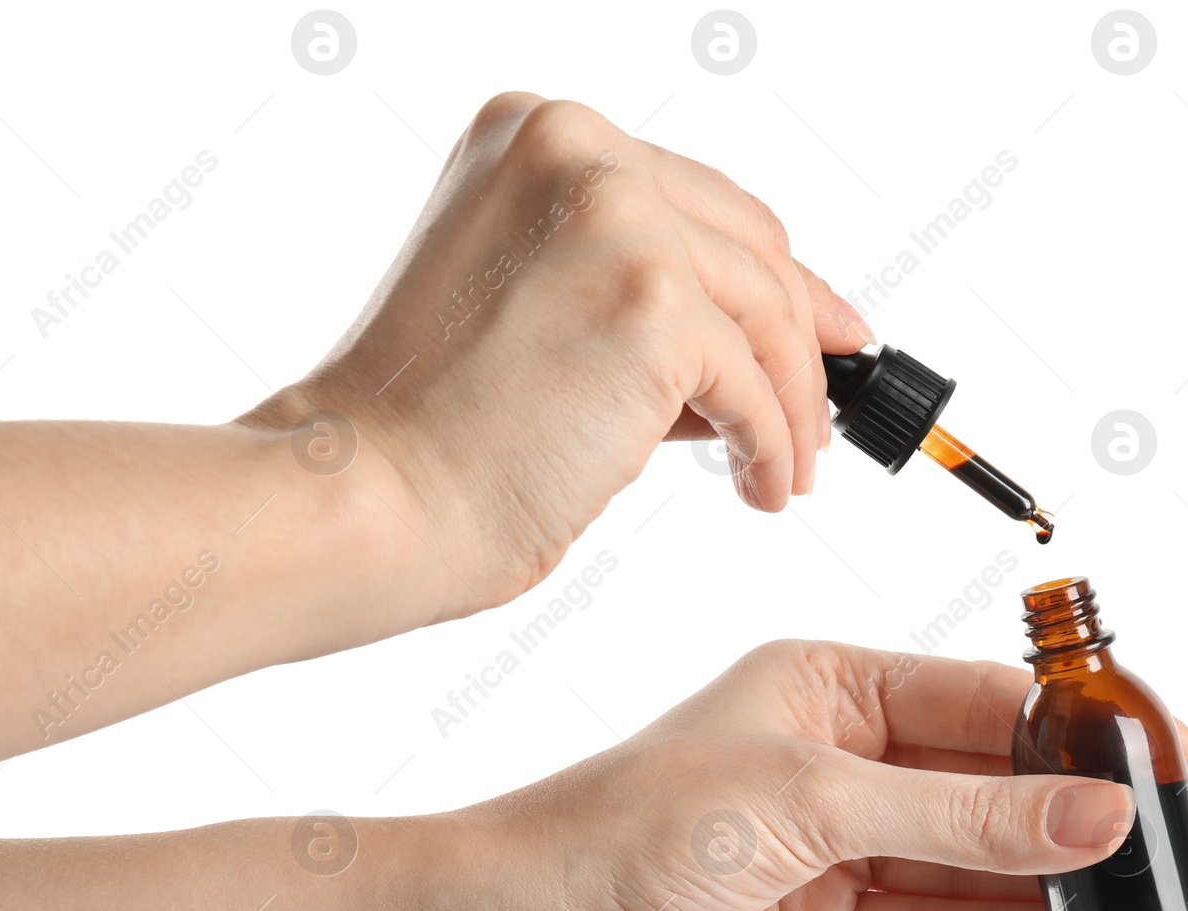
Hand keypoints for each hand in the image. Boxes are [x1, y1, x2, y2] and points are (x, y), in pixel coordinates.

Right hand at [243, 93, 871, 616]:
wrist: (369, 496)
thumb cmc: (421, 433)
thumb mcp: (528, 318)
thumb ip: (627, 297)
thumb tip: (750, 348)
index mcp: (532, 136)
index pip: (691, 199)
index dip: (764, 275)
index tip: (814, 328)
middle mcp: (575, 149)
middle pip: (748, 243)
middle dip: (798, 336)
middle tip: (819, 410)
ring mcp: (615, 213)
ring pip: (767, 310)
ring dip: (791, 403)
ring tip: (786, 466)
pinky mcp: (651, 298)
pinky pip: (754, 380)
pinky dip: (774, 442)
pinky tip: (764, 485)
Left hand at [473, 641, 1187, 910]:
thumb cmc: (632, 824)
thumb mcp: (810, 800)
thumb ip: (957, 818)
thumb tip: (1092, 814)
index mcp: (822, 684)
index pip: (979, 696)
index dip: (1079, 723)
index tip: (1169, 749)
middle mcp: (830, 757)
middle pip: (981, 779)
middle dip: (1074, 805)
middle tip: (1183, 826)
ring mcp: (826, 843)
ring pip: (963, 857)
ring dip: (1045, 874)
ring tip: (1145, 886)